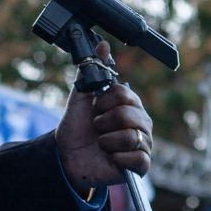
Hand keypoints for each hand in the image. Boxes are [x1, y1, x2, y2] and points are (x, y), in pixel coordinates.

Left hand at [55, 41, 153, 192]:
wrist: (67, 156)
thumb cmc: (77, 127)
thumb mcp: (81, 97)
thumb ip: (91, 70)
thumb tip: (102, 45)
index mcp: (130, 105)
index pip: (124, 95)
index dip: (103, 102)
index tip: (94, 109)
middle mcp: (142, 123)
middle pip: (127, 115)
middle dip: (102, 122)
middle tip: (96, 128)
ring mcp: (143, 144)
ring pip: (131, 136)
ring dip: (106, 141)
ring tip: (101, 143)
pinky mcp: (141, 165)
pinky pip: (138, 158)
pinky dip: (117, 157)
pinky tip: (110, 158)